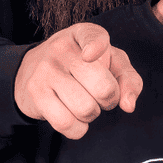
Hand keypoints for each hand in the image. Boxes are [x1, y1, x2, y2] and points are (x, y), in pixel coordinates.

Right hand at [14, 23, 143, 137]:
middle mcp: (62, 48)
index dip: (95, 48)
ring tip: (84, 104)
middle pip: (103, 88)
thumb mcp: (111, 64)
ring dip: (92, 115)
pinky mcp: (35, 93)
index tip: (89, 56)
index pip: (93, 38)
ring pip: (85, 109)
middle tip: (100, 95)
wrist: (33, 70)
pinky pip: (66, 123)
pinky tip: (73, 118)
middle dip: (109, 100)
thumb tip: (128, 105)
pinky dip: (77, 129)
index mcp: (83, 34)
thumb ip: (129, 80)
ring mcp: (46, 70)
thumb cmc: (84, 67)